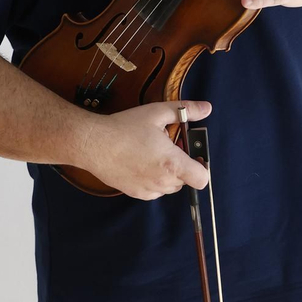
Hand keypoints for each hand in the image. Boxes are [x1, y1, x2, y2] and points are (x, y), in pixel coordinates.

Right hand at [79, 100, 211, 199]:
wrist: (94, 144)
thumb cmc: (125, 127)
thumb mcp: (157, 112)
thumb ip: (185, 111)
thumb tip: (206, 108)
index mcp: (172, 163)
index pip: (202, 179)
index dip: (201, 166)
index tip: (191, 153)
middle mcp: (163, 181)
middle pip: (185, 180)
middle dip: (181, 164)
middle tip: (166, 146)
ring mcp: (148, 190)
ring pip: (169, 186)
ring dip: (167, 173)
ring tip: (151, 153)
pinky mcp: (135, 193)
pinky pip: (154, 191)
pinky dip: (153, 180)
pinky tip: (140, 163)